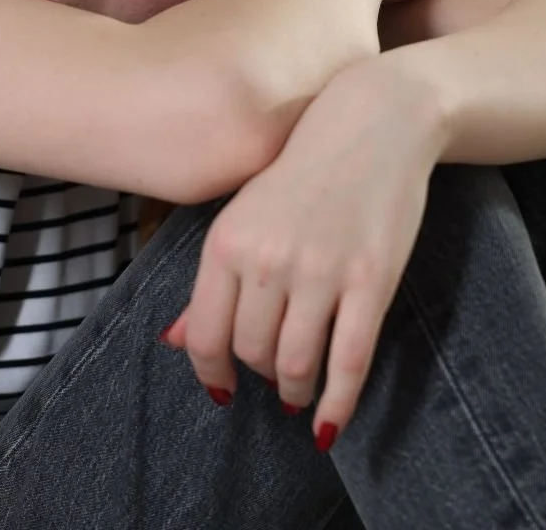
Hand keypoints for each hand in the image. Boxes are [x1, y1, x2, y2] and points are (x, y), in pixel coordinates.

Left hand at [161, 56, 446, 449]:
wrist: (373, 123)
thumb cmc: (301, 168)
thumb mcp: (243, 213)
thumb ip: (211, 281)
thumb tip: (172, 342)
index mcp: (227, 243)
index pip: (203, 334)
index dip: (210, 372)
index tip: (220, 389)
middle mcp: (267, 261)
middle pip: (251, 353)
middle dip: (258, 374)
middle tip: (270, 374)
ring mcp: (320, 272)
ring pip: (295, 365)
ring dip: (293, 391)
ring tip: (296, 391)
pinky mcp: (371, 281)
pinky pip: (349, 363)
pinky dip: (337, 404)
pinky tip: (328, 423)